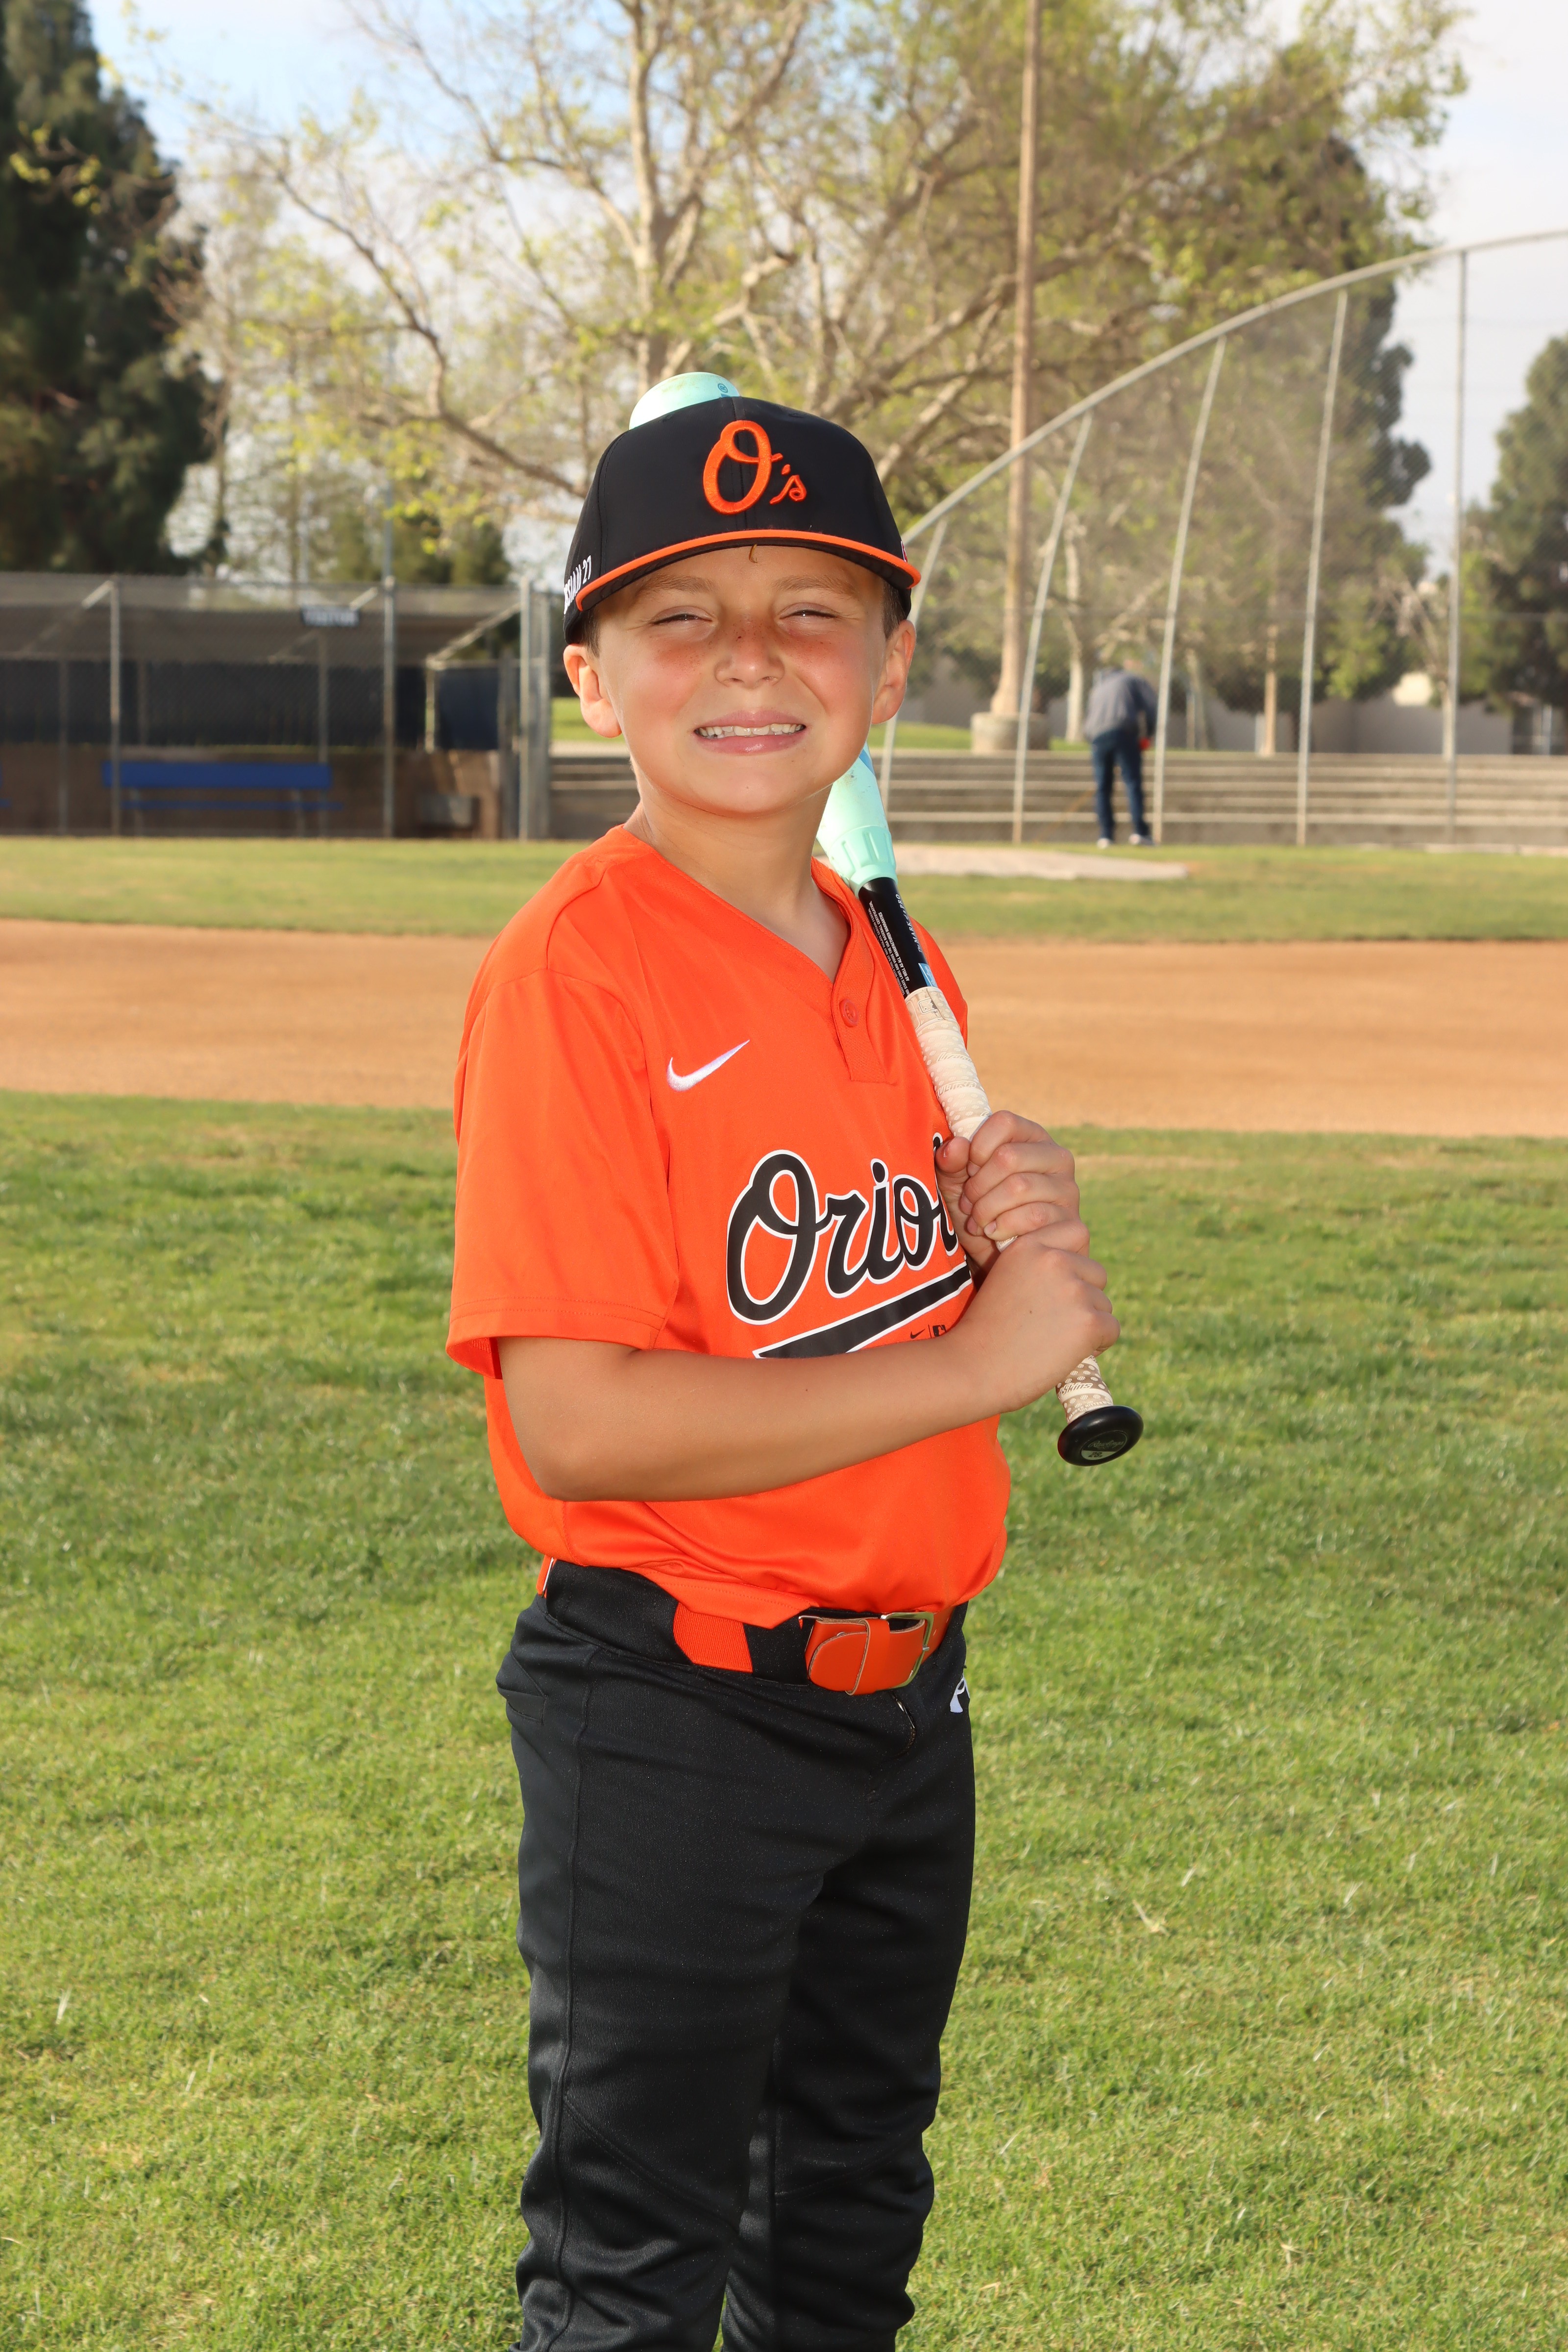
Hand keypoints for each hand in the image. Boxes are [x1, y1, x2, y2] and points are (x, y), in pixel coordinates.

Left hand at [935, 1111, 1086, 1274]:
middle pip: (1008, 1156)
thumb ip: (951, 1163)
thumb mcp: (958, 1186)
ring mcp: (1068, 1190)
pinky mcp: (1072, 1221)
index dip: (978, 1147)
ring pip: (1019, 1187)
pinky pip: (1031, 1216)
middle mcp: (1057, 1158)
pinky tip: (994, 1234)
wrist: (1004, 1260)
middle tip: (969, 1204)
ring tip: (978, 1221)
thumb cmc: (981, 1212)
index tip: (969, 1170)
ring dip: (986, 1208)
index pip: (1005, 1122)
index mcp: (1032, 1138)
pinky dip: (1003, 1227)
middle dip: (978, 1185)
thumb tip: (955, 1147)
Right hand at [945, 1228, 1119, 1415]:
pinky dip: (1096, 1345)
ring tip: (1052, 1340)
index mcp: (1029, 1245)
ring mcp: (1073, 1289)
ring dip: (1087, 1322)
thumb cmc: (986, 1332)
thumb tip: (1078, 1273)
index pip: (1077, 1231)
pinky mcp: (1088, 1321)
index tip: (1059, 1286)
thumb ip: (1037, 1268)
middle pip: (1096, 1273)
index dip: (1075, 1261)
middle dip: (1083, 1297)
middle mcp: (1053, 1260)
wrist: (974, 1369)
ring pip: (1103, 1303)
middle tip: (1052, 1323)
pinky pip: (1111, 1329)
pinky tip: (1065, 1353)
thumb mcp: (1005, 1280)